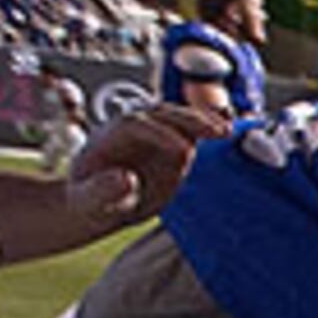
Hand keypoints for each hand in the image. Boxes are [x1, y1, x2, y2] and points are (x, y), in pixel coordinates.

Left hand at [63, 102, 220, 223]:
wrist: (99, 204)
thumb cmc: (90, 203)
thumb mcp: (89, 201)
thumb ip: (103, 190)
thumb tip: (126, 179)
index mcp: (110, 136)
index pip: (137, 125)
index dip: (162, 135)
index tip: (185, 154)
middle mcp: (135, 129)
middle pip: (163, 113)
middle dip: (190, 120)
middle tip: (218, 132)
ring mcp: (156, 135)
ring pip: (181, 119)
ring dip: (204, 121)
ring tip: (227, 132)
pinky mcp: (175, 146)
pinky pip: (194, 134)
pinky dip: (210, 131)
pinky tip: (229, 135)